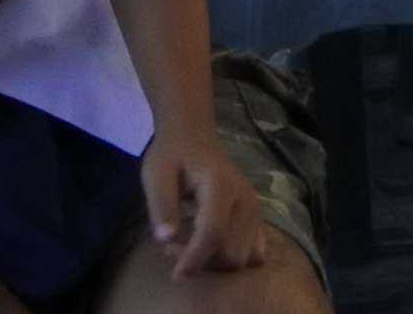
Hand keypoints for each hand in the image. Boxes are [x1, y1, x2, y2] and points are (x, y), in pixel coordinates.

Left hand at [146, 135, 267, 274]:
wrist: (193, 137)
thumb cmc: (172, 156)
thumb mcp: (156, 175)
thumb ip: (161, 206)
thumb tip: (166, 240)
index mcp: (220, 186)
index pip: (213, 233)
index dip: (194, 259)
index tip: (175, 275)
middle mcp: (245, 199)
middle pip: (231, 253)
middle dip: (202, 260)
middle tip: (174, 247)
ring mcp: (255, 208)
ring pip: (242, 258)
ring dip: (214, 262)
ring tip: (189, 245)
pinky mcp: (257, 216)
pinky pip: (254, 253)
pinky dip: (231, 257)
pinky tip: (211, 247)